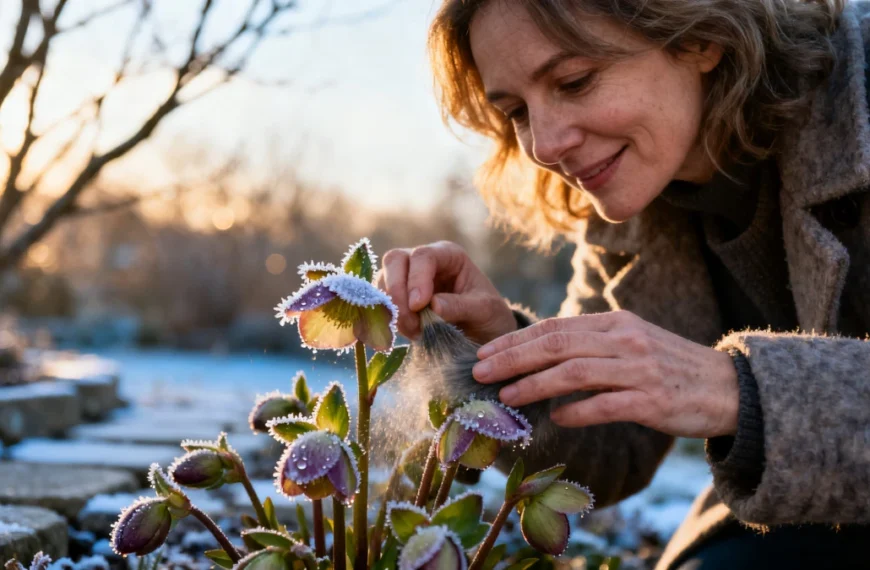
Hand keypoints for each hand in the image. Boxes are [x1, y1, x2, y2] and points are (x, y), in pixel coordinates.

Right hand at [376, 240, 517, 343]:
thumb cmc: (488, 315)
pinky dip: (388, 317)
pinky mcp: (399, 297)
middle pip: (395, 260)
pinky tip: (408, 332)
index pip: (423, 256)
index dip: (416, 279)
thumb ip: (460, 306)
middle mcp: (424, 261)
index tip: (419, 306)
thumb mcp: (484, 310)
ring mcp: (408, 277)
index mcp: (449, 255)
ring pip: (383, 280)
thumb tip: (433, 305)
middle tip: (411, 320)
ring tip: (415, 331)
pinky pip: (382, 301)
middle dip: (397, 290)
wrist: (484, 332)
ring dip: (393, 308)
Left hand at [471, 310, 739, 438]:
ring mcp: (640, 370)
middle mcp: (625, 340)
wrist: (729, 388)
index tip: (485, 353)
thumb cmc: (670, 368)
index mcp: (615, 324)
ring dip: (535, 384)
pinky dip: (578, 411)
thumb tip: (540, 361)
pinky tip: (556, 418)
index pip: (555, 328)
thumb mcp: (630, 344)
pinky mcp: (653, 401)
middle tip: (480, 372)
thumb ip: (589, 347)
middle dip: (513, 358)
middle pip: (558, 345)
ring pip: (575, 372)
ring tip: (507, 396)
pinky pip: (607, 405)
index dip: (516, 341)